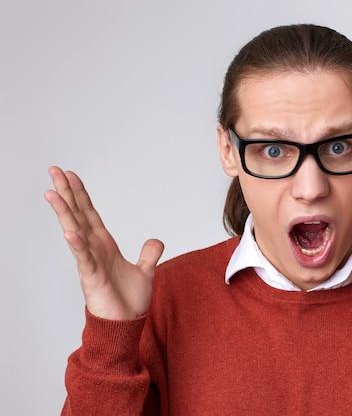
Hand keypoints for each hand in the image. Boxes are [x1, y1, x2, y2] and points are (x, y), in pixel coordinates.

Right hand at [45, 167, 163, 319]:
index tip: (70, 175)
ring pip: (75, 231)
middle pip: (77, 215)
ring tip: (52, 193)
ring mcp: (90, 261)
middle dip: (67, 193)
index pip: (90, 213)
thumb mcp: (145, 271)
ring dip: (64, 213)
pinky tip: (70, 233)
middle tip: (54, 171)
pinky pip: (83, 258)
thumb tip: (156, 241)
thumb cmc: (129, 300)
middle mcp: (94, 249)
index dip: (81, 194)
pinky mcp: (92, 277)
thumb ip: (149, 254)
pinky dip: (77, 246)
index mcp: (104, 244)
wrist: (127, 323)